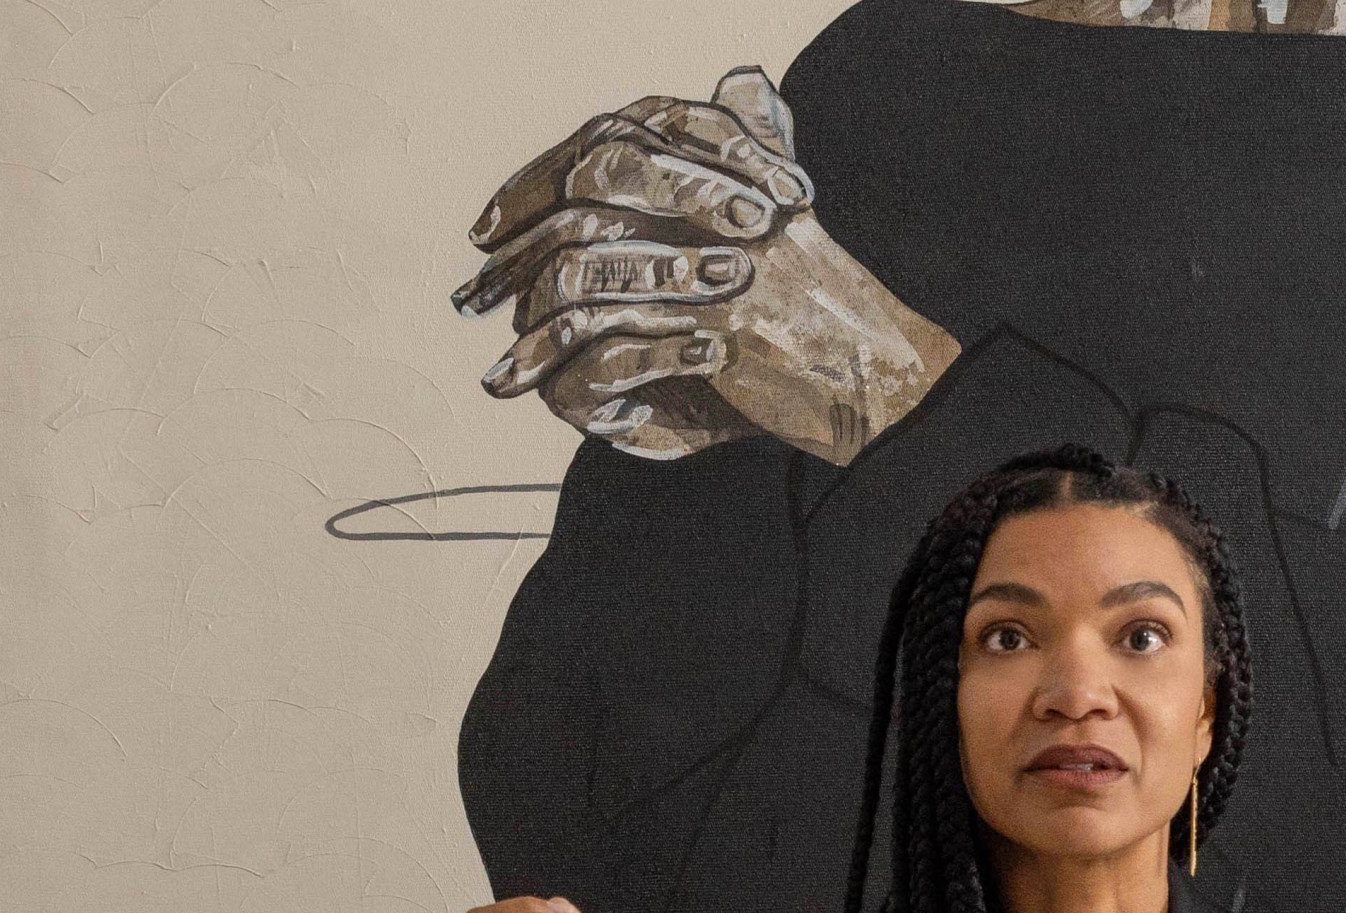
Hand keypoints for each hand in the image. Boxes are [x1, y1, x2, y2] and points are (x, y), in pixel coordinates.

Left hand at [455, 66, 958, 465]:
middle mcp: (717, 192)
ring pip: (587, 276)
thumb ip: (752, 142)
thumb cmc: (820, 301)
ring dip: (536, 337)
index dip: (530, 187)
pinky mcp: (719, 321)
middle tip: (472, 300)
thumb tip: (739, 74)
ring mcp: (715, 255)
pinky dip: (583, 377)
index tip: (485, 231)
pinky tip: (557, 405)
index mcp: (721, 155)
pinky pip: (620, 342)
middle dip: (516, 256)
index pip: (601, 146)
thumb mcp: (783, 211)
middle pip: (581, 200)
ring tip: (504, 379)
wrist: (873, 370)